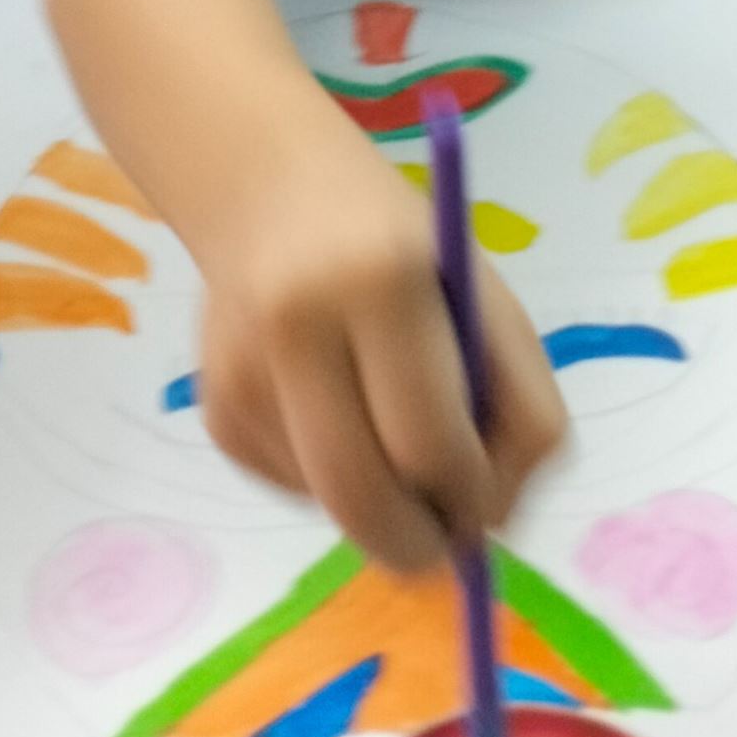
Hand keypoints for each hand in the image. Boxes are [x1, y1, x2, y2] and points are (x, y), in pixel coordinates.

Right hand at [193, 136, 565, 569]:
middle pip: (361, 499)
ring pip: (331, 503)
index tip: (487, 502)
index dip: (470, 496)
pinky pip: (297, 489)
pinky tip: (335, 406)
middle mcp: (296, 328)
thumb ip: (519, 407)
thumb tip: (490, 524)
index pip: (428, 442)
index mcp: (382, 283)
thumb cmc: (406, 252)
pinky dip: (334, 478)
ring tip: (389, 424)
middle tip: (445, 533)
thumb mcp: (486, 301)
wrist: (272, 195)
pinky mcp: (217, 416)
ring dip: (379, 501)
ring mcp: (243, 376)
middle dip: (417, 541)